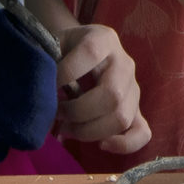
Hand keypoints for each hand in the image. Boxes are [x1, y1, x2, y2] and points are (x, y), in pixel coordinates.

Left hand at [52, 22, 150, 154]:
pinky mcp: (137, 110)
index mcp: (104, 39)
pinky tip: (101, 144)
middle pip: (111, 95)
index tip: (46, 85)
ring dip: (89, 130)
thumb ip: (48, 62)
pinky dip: (124, 144)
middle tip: (57, 114)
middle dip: (78, 112)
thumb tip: (41, 94)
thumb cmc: (65, 49)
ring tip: (67, 128)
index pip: (90, 53)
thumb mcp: (55, 44)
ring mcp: (133, 88)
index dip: (65, 71)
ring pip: (122, 117)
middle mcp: (124, 63)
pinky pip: (142, 132)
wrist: (84, 50)